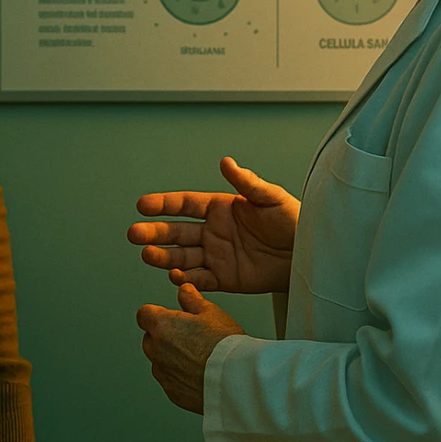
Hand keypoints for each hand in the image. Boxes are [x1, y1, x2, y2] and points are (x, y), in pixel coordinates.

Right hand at [128, 156, 299, 293]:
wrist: (307, 255)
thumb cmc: (292, 220)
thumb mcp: (271, 198)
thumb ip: (247, 183)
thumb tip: (226, 162)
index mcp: (221, 208)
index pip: (185, 205)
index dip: (164, 204)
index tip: (142, 205)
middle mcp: (213, 231)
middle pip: (177, 232)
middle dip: (154, 232)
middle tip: (133, 234)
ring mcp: (216, 256)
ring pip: (182, 257)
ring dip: (163, 256)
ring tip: (147, 255)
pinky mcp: (224, 279)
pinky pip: (199, 280)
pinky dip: (185, 279)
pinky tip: (174, 276)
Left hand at [137, 281, 245, 413]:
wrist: (233, 379)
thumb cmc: (223, 345)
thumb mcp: (210, 311)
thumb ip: (191, 299)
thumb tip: (184, 290)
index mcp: (162, 326)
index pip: (144, 314)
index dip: (156, 313)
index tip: (168, 315)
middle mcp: (156, 350)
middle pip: (150, 338)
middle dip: (164, 335)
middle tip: (188, 335)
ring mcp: (163, 373)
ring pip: (159, 360)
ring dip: (170, 357)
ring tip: (197, 355)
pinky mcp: (172, 392)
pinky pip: (170, 380)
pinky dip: (179, 376)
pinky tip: (199, 372)